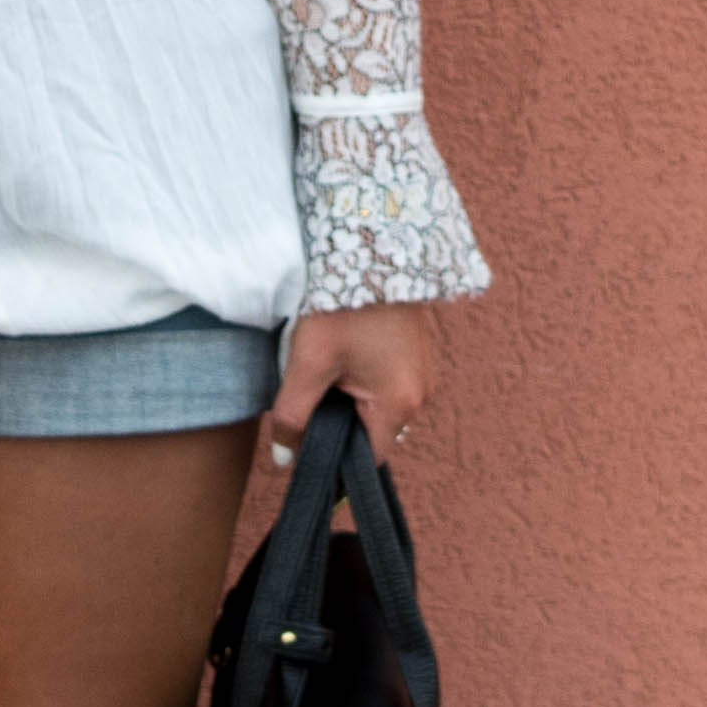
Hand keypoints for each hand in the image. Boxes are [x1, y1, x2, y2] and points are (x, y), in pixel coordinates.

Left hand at [260, 303, 439, 486]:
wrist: (372, 246)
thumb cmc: (341, 305)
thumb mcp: (309, 362)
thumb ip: (293, 416)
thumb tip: (285, 459)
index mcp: (400, 404)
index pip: (367, 457)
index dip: (336, 458)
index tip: (309, 441)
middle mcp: (420, 393)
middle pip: (374, 432)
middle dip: (341, 425)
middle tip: (311, 398)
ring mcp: (421, 372)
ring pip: (379, 407)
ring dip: (351, 400)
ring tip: (325, 373)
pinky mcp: (415, 353)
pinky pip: (388, 384)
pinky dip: (364, 381)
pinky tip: (342, 358)